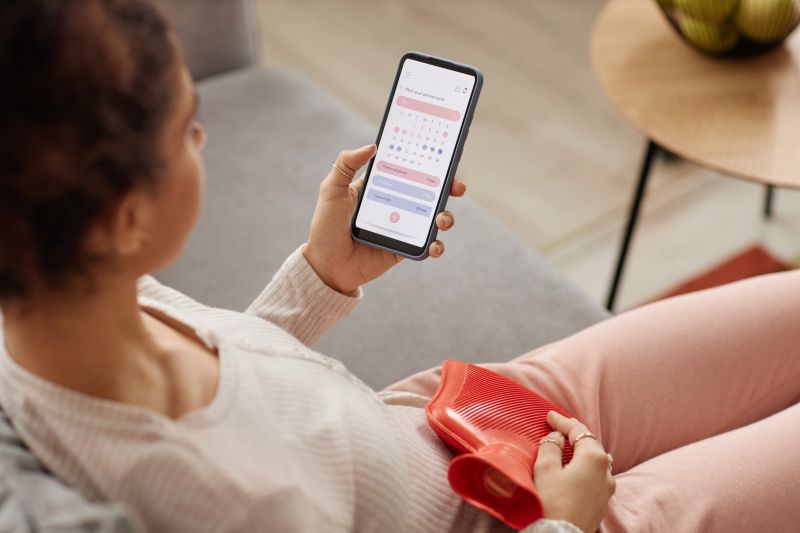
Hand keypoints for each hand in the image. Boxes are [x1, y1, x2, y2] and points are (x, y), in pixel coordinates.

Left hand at [303, 144, 466, 294]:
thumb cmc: (326, 226)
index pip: (409, 170)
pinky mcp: (404, 249)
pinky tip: (434, 245)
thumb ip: (346, 164)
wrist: (326, 266)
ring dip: (446, 216)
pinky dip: (437, 246)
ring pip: (433, 218)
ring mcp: (402, 227)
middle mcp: (396, 204)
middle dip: (448, 187)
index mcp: (381, 187)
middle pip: (429, 192)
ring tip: (441, 219)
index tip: (443, 155)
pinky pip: (427, 246)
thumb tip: (372, 146)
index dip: (427, 163)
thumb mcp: (331, 190)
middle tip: (457, 186)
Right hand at [533, 411, 615, 532]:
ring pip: (597, 460)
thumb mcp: (545, 470)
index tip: (549, 416)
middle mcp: (606, 471)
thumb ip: (551, 447)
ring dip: (582, 449)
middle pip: (591, 443)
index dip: (562, 422)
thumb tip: (556, 437)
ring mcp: (607, 488)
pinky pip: (596, 474)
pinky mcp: (603, 501)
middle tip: (559, 426)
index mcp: (593, 458)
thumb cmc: (552, 502)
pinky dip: (585, 465)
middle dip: (575, 433)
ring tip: (569, 444)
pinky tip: (576, 467)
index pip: (578, 431)